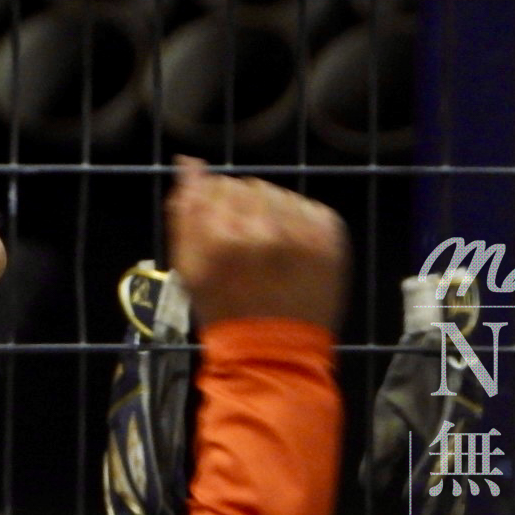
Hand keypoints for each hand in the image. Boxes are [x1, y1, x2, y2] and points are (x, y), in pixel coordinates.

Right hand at [165, 156, 348, 331]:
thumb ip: (185, 211)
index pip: (218, 185)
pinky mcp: (329, 235)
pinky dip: (298, 222)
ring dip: (271, 213)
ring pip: (278, 193)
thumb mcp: (188, 267)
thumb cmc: (223, 309)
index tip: (221, 231)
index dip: (217, 207)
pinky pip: (307, 206)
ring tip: (269, 249)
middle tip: (246, 245)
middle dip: (243, 208)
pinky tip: (290, 251)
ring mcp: (302, 232)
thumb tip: (188, 163)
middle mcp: (264, 229)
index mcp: (223, 237)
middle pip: (249, 185)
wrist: (273, 352)